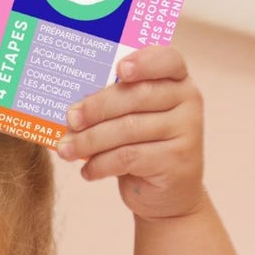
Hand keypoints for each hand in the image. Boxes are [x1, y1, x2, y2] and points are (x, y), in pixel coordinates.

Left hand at [57, 46, 204, 222]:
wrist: (168, 195)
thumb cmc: (143, 148)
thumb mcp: (132, 119)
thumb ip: (116, 105)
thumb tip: (72, 108)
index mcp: (177, 80)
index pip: (166, 60)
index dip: (143, 62)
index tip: (119, 70)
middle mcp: (187, 100)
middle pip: (137, 96)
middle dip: (97, 107)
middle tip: (70, 119)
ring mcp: (186, 130)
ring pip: (128, 129)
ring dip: (90, 140)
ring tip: (67, 150)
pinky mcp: (176, 160)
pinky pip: (129, 157)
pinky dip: (101, 164)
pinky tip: (87, 171)